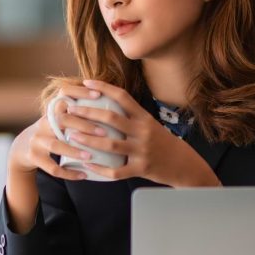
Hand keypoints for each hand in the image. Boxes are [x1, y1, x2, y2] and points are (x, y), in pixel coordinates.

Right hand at [8, 83, 112, 180]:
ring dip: (73, 151)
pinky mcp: (34, 157)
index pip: (63, 94)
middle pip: (61, 120)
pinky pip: (52, 168)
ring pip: (55, 145)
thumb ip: (77, 112)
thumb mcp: (58, 119)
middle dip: (83, 125)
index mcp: (52, 111)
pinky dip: (69, 173)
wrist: (22, 148)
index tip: (99, 94)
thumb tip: (110, 102)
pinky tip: (83, 175)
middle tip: (103, 132)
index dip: (80, 92)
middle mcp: (43, 123)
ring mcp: (37, 140)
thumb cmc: (50, 132)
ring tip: (90, 156)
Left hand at [65, 79, 220, 187]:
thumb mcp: (150, 124)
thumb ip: (131, 117)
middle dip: (87, 113)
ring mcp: (142, 151)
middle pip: (111, 119)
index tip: (85, 83)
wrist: (184, 165)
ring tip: (71, 136)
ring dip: (88, 140)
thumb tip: (105, 106)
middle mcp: (143, 131)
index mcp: (144, 117)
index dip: (103, 88)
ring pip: (110, 144)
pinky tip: (86, 165)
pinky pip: (116, 171)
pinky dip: (99, 169)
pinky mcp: (141, 169)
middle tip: (69, 110)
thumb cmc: (163, 143)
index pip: (122, 96)